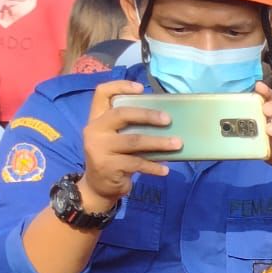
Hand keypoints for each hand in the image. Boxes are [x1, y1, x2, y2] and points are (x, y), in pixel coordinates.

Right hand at [80, 80, 179, 207]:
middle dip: (147, 115)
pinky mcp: (107, 166)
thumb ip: (130, 127)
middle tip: (168, 119)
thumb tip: (166, 120)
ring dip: (159, 142)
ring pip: (134, 140)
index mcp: (97, 118)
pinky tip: (166, 170)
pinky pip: (137, 163)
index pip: (102, 93)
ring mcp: (99, 148)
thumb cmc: (114, 156)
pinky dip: (154, 167)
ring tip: (177, 144)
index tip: (141, 88)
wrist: (99, 185)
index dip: (120, 86)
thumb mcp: (116, 138)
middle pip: (121, 114)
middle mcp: (94, 129)